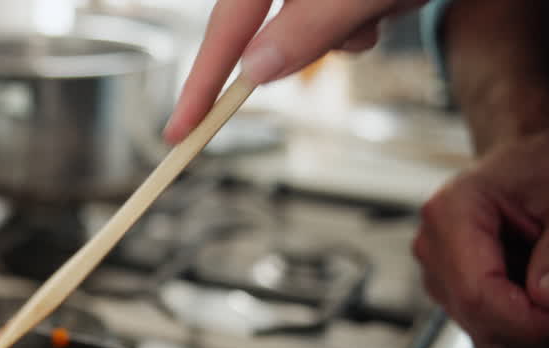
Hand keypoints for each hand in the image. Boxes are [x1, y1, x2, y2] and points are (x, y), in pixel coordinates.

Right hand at [163, 0, 426, 143]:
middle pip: (269, 25)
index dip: (201, 80)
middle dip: (316, 39)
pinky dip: (369, 15)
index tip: (180, 132)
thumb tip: (254, 72)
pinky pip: (342, 14)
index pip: (225, 23)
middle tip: (360, 26)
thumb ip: (307, 29)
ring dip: (352, 29)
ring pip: (313, 25)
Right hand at [413, 131, 548, 347]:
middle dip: (535, 328)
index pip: (478, 295)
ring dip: (530, 329)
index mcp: (450, 214)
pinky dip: (522, 325)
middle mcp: (433, 248)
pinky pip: (488, 329)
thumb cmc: (542, 163)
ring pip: (484, 334)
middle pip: (479, 321)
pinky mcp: (453, 290)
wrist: (527, 155)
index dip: (528, 322)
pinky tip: (541, 297)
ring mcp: (439, 273)